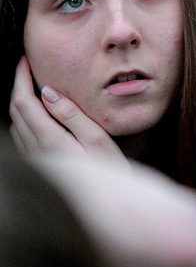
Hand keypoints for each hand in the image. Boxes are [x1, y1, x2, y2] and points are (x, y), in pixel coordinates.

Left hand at [9, 56, 125, 162]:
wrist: (106, 205)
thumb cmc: (109, 170)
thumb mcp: (96, 138)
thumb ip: (71, 114)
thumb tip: (48, 92)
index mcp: (49, 139)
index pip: (24, 102)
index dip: (21, 79)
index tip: (26, 60)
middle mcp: (36, 149)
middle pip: (15, 111)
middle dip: (18, 86)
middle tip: (27, 67)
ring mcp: (35, 159)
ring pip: (16, 124)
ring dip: (20, 102)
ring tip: (32, 85)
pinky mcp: (40, 164)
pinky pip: (22, 136)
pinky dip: (24, 117)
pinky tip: (38, 113)